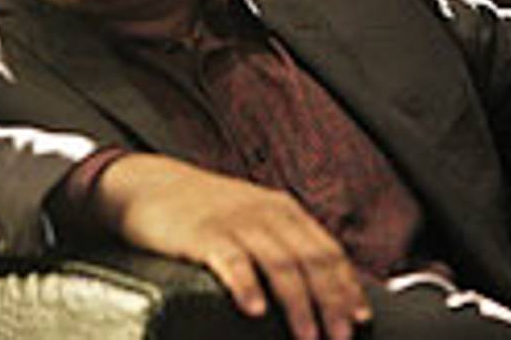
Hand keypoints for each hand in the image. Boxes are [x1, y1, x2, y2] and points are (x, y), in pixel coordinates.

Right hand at [93, 153, 372, 339]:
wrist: (150, 186)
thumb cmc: (203, 212)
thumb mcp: (251, 218)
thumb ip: (281, 244)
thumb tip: (317, 290)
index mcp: (284, 211)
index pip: (328, 250)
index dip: (347, 287)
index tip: (361, 320)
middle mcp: (266, 213)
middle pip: (311, 260)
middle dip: (332, 303)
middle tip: (341, 338)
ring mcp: (235, 221)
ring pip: (280, 264)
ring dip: (299, 305)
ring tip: (308, 337)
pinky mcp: (203, 233)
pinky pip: (231, 260)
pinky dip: (247, 286)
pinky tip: (255, 309)